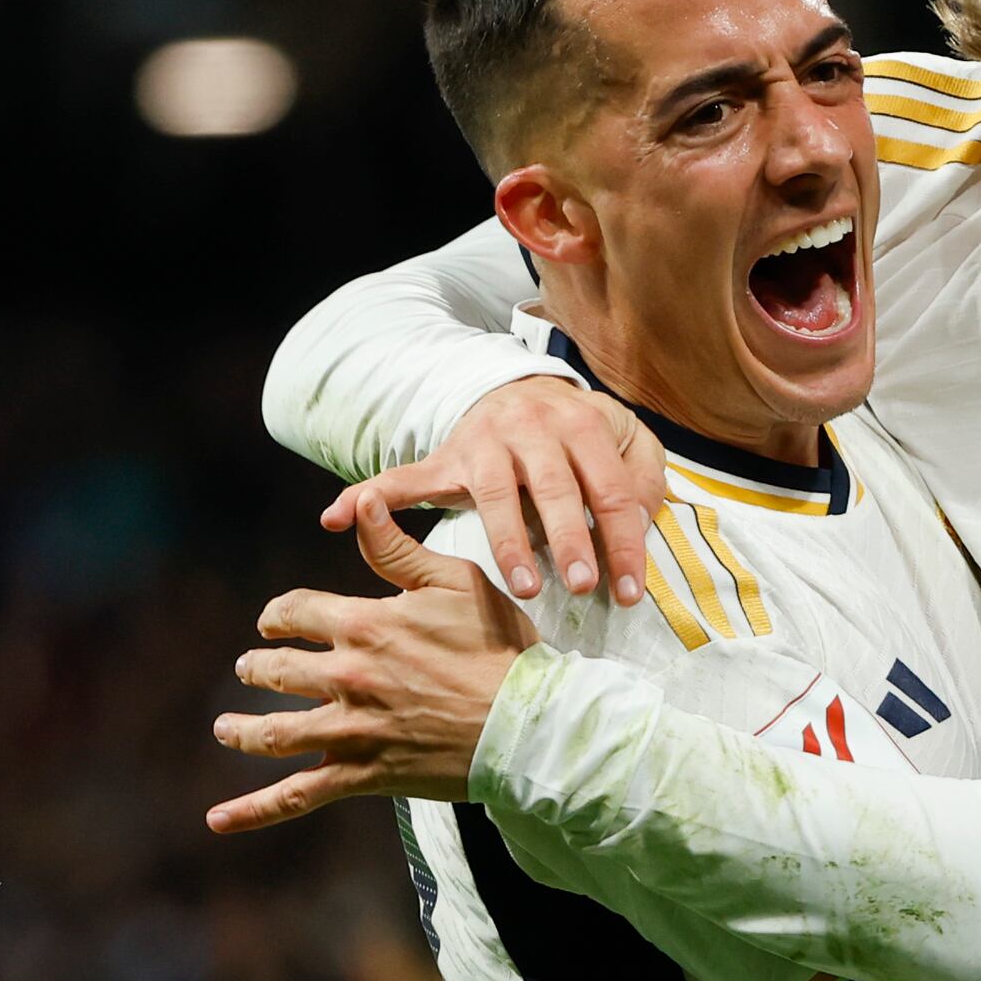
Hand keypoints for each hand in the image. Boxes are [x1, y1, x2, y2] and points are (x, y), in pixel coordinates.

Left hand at [210, 507, 541, 833]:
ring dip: (242, 730)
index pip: (294, 613)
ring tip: (225, 728)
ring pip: (274, 733)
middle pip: (275, 672)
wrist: (528, 722)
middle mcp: (346, 677)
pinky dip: (253, 810)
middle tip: (249, 669)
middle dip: (256, 668)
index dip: (278, 616)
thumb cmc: (501, 647)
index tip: (274, 622)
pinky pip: (296, 795)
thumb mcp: (454, 580)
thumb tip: (359, 501)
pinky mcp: (363, 775)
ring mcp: (350, 731)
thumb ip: (396, 547)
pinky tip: (218, 819)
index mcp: (363, 624)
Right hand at [331, 371, 669, 607]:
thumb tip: (645, 524)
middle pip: (554, 488)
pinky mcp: (446, 457)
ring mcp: (484, 443)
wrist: (518, 388)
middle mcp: (532, 428)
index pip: (611, 491)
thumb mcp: (628, 440)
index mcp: (583, 424)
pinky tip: (335, 517)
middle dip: (569, 539)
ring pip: (495, 495)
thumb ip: (645, 479)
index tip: (627, 592)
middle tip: (581, 584)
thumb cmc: (580, 432)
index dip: (623, 542)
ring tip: (522, 584)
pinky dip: (370, 496)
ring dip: (508, 541)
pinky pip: (405, 478)